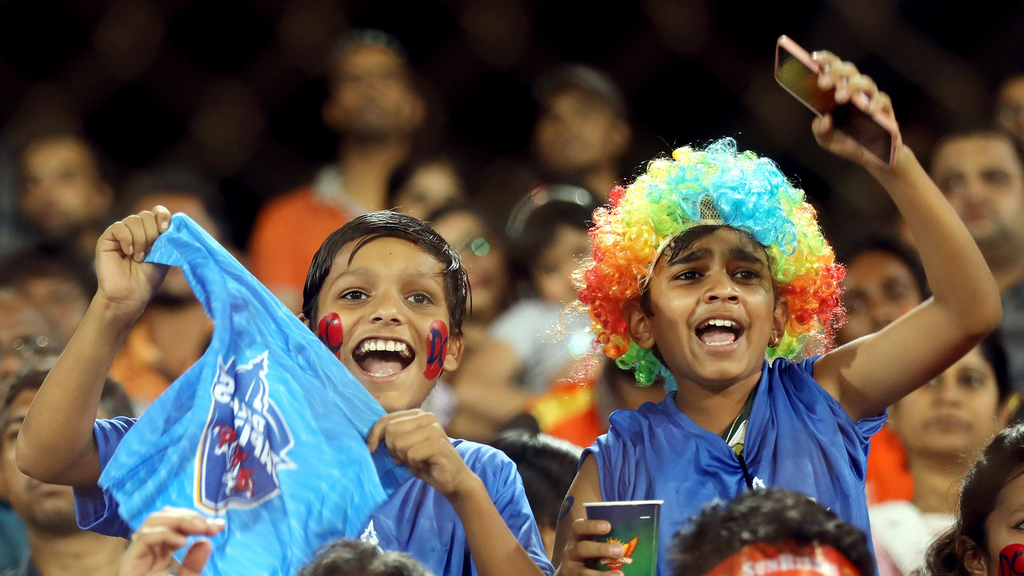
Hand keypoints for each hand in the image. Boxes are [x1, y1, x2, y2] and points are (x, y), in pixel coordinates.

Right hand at [96, 206, 172, 318]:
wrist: (130, 294)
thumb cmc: (148, 277)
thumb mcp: (164, 255)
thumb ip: (168, 237)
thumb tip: (175, 221)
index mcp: (152, 231)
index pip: (157, 211)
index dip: (162, 216)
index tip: (165, 229)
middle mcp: (137, 229)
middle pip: (146, 215)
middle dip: (152, 233)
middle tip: (150, 251)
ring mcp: (122, 233)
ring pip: (134, 220)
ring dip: (140, 239)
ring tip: (139, 258)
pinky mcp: (107, 238)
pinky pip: (119, 227)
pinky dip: (127, 239)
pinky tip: (128, 253)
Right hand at [119, 507, 224, 575]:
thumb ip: (193, 566)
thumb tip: (206, 543)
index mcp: (161, 553)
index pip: (177, 525)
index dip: (198, 520)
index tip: (219, 525)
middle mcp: (148, 550)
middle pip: (164, 517)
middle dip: (190, 516)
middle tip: (210, 526)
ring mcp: (138, 555)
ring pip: (153, 521)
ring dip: (179, 519)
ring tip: (199, 529)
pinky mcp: (129, 562)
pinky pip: (145, 538)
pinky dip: (165, 534)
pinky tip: (182, 542)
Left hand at [366, 409, 476, 498]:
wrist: (453, 480)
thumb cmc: (426, 463)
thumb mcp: (405, 447)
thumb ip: (392, 437)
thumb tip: (367, 440)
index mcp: (418, 414)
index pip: (385, 419)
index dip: (374, 436)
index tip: (370, 450)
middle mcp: (427, 417)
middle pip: (390, 431)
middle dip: (392, 450)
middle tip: (404, 458)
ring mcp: (434, 428)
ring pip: (399, 443)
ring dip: (404, 458)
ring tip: (416, 461)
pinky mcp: (438, 443)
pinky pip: (411, 455)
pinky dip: (414, 465)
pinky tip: (424, 465)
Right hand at [556, 519, 624, 575]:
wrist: (573, 571)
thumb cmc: (591, 551)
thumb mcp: (592, 541)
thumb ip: (606, 537)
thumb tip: (637, 533)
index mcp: (576, 537)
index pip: (579, 527)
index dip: (592, 526)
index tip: (608, 526)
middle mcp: (571, 552)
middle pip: (582, 549)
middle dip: (601, 549)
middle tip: (620, 550)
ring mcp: (572, 569)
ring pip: (583, 572)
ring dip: (601, 575)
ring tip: (620, 574)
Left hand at [810, 51, 900, 168]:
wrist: (871, 158)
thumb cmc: (848, 143)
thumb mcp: (827, 140)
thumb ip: (820, 130)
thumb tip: (823, 118)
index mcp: (840, 92)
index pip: (835, 69)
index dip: (826, 61)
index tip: (813, 58)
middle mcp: (856, 92)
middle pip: (849, 71)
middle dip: (836, 72)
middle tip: (823, 83)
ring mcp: (872, 99)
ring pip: (866, 82)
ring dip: (853, 86)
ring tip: (840, 97)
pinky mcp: (885, 110)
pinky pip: (882, 100)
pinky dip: (875, 103)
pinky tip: (867, 110)